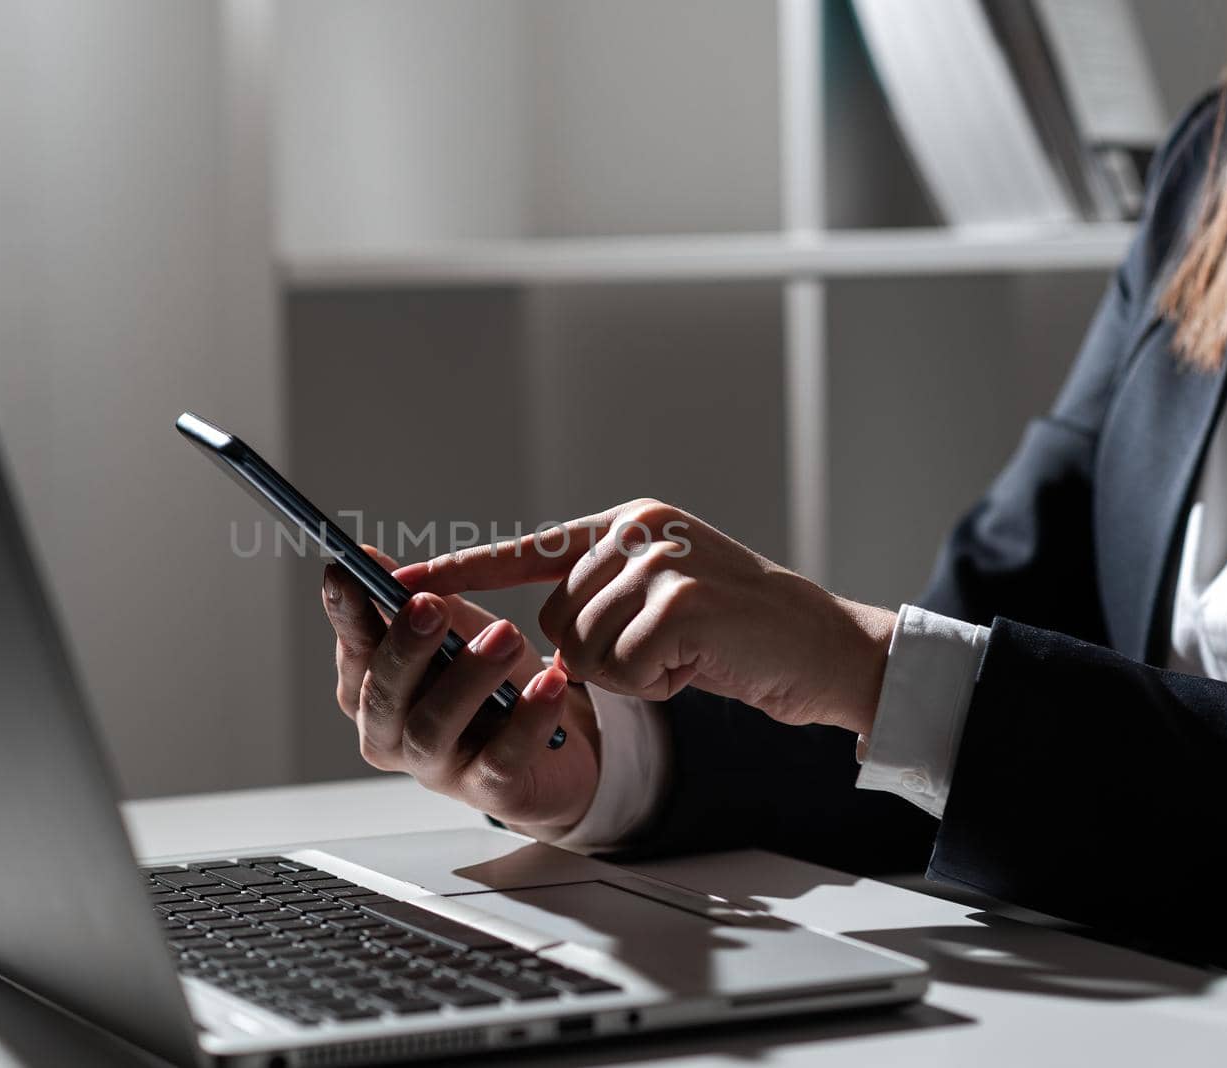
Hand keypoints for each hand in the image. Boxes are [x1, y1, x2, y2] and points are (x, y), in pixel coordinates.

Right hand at [320, 547, 600, 834]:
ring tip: (505, 634)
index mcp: (373, 691)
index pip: (354, 650)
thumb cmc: (492, 683)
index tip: (344, 571)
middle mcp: (391, 735)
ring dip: (468, 678)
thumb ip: (412, 599)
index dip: (346, 614)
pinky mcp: (489, 792)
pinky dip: (527, 719)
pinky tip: (550, 682)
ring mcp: (436, 769)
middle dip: (404, 648)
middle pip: (383, 696)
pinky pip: (501, 759)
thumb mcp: (454, 631)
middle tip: (429, 605)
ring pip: (433, 728)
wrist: (556, 749)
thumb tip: (368, 557)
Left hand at [397, 499, 894, 735]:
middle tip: (665, 650)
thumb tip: (537, 640)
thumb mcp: (662, 598)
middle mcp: (639, 529)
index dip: (460, 572)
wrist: (827, 650)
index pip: (526, 549)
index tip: (399, 586)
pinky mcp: (682, 603)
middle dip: (598, 655)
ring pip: (581, 648)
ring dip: (631, 672)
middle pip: (553, 619)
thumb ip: (601, 598)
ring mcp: (661, 561)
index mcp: (628, 522)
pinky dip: (658, 684)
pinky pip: (621, 668)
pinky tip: (700, 665)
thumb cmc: (739, 637)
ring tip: (687, 655)